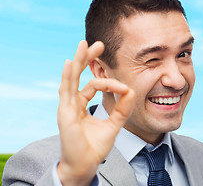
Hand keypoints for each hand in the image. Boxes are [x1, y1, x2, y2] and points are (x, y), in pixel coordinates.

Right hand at [56, 40, 134, 184]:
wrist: (86, 164)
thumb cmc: (95, 146)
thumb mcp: (114, 124)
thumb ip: (123, 109)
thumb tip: (131, 91)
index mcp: (82, 104)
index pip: (95, 85)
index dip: (111, 83)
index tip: (125, 88)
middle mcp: (73, 102)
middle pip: (79, 75)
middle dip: (88, 59)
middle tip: (99, 44)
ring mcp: (67, 106)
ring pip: (71, 78)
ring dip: (79, 60)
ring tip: (85, 44)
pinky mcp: (65, 112)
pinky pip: (66, 90)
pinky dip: (68, 75)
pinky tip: (71, 62)